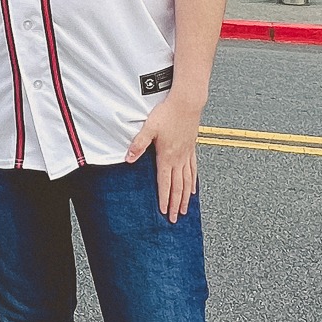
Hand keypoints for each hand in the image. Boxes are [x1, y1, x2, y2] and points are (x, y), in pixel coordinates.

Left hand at [125, 95, 202, 222]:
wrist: (187, 102)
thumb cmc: (168, 113)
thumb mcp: (149, 128)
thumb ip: (138, 144)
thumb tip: (128, 158)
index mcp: (167, 156)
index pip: (165, 183)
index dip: (164, 199)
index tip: (164, 212)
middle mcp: (178, 158)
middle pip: (178, 187)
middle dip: (176, 204)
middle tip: (175, 219)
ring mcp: (187, 154)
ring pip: (187, 181)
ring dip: (185, 198)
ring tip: (185, 210)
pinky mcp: (191, 148)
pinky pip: (193, 170)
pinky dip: (193, 183)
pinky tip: (193, 190)